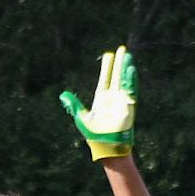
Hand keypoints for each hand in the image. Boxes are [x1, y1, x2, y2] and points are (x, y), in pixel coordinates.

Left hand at [58, 45, 137, 160]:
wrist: (107, 145)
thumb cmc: (95, 134)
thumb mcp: (81, 118)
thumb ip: (74, 105)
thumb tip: (63, 95)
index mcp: (101, 98)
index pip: (105, 78)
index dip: (107, 67)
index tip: (109, 55)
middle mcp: (113, 97)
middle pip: (116, 76)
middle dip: (118, 63)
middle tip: (122, 49)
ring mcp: (121, 100)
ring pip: (124, 80)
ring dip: (126, 68)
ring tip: (127, 56)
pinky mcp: (128, 105)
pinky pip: (131, 90)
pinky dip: (131, 80)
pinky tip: (131, 70)